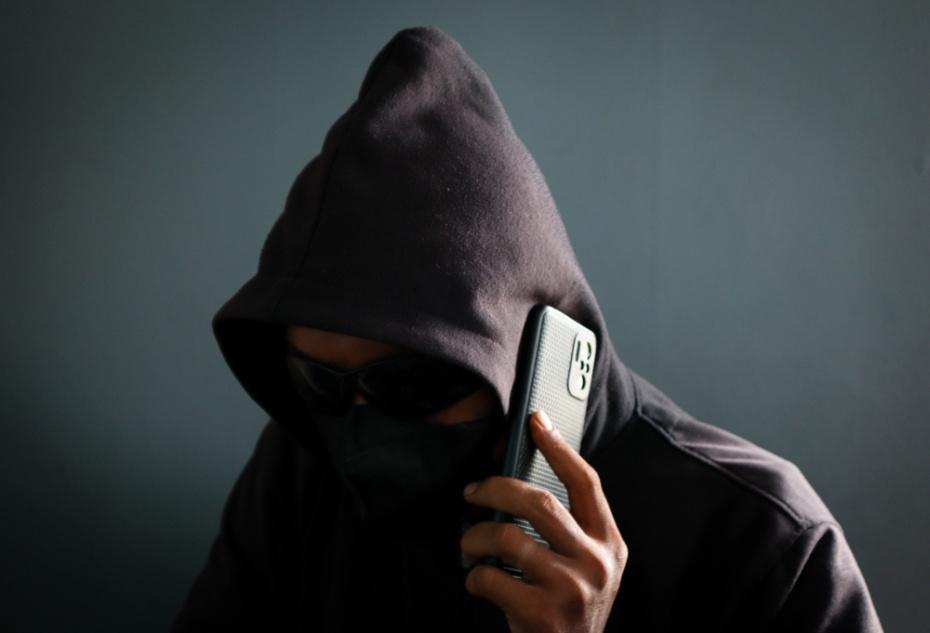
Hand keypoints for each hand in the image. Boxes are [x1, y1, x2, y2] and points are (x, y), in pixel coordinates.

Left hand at [460, 409, 628, 632]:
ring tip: (468, 543)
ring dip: (474, 537)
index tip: (535, 419)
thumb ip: (567, 529)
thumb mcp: (585, 566)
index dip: (558, 446)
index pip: (586, 482)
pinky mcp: (543, 615)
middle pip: (539, 502)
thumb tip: (518, 478)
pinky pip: (490, 577)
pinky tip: (478, 581)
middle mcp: (597, 564)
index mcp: (610, 544)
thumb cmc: (569, 608)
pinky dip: (473, 577)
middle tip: (472, 491)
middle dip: (496, 488)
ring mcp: (572, 590)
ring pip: (507, 538)